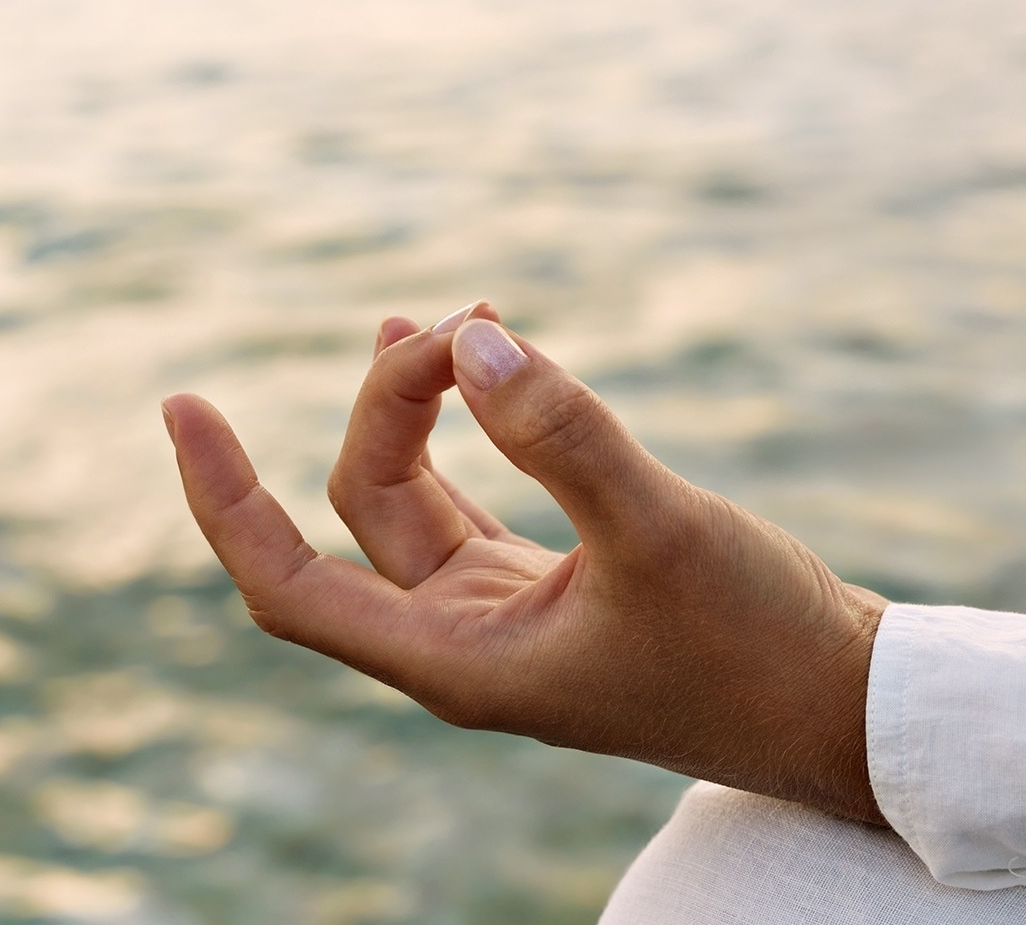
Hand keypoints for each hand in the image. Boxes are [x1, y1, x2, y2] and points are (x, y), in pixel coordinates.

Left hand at [163, 303, 888, 823]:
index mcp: (462, 663)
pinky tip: (479, 370)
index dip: (222, 499)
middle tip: (463, 320)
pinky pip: (475, 503)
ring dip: (416, 413)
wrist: (841, 705)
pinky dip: (468, 435)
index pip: (290, 587)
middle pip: (364, 513)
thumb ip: (564, 434)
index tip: (184, 406)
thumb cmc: (756, 643)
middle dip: (388, 407)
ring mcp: (513, 617)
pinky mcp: (563, 589)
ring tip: (444, 321)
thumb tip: (468, 344)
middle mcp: (468, 645)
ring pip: (418, 505)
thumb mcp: (660, 530)